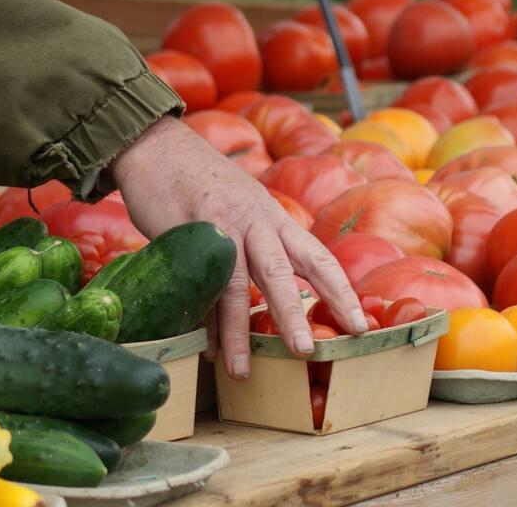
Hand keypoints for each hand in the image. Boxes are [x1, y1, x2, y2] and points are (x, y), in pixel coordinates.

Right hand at [111, 116, 367, 378]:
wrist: (158, 146)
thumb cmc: (205, 182)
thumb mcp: (246, 205)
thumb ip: (263, 241)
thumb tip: (280, 291)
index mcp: (273, 217)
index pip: (316, 257)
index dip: (340, 291)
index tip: (358, 325)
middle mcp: (251, 220)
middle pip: (279, 271)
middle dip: (293, 314)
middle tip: (306, 350)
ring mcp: (216, 226)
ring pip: (232, 284)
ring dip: (237, 331)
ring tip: (242, 369)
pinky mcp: (181, 233)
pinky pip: (195, 285)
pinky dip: (200, 319)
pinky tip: (205, 346)